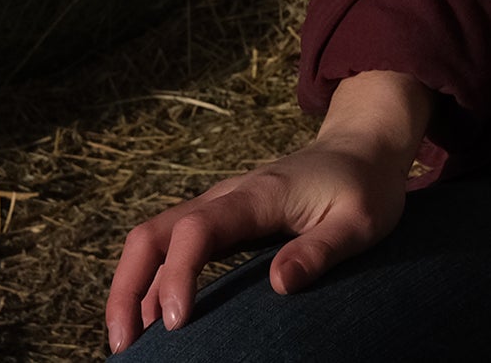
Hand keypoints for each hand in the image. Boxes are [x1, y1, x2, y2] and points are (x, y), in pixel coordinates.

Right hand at [104, 71, 430, 354]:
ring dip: (133, 288)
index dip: (178, 276)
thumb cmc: (365, 187)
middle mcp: (226, 198)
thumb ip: (321, 251)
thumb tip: (278, 285)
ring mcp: (219, 208)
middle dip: (127, 288)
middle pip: (152, 234)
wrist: (363, 148)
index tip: (177, 324)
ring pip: (154, 241)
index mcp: (257, 197)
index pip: (196, 231)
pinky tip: (156, 320)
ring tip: (130, 344)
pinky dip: (153, 282)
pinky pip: (172, 248)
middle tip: (125, 346)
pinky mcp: (221, 220)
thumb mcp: (360, 223)